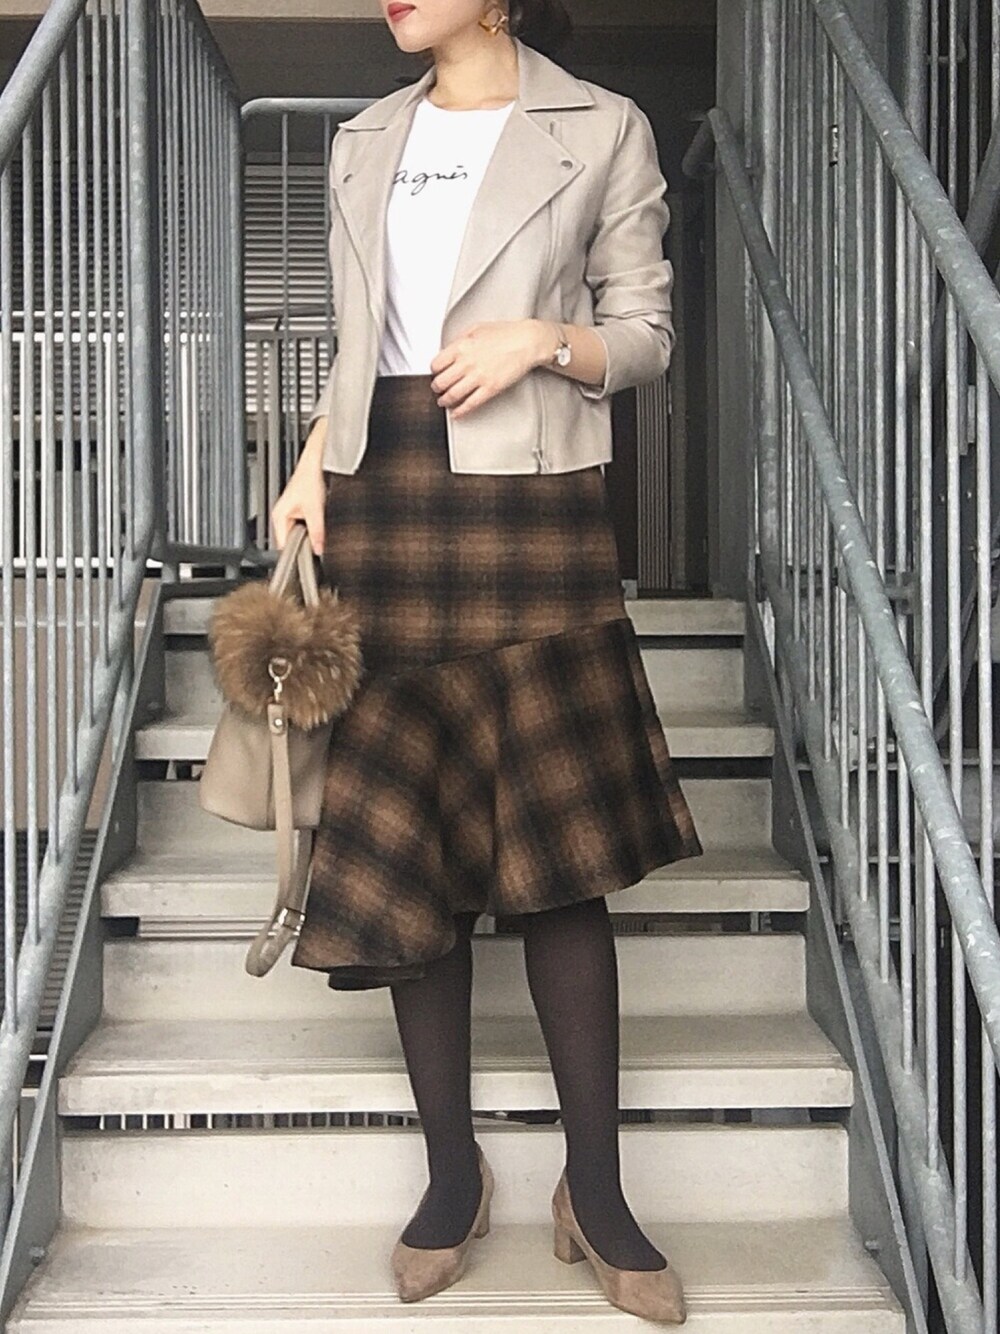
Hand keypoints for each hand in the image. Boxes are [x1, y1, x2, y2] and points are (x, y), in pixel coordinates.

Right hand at [271, 431, 325, 555]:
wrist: (317, 460)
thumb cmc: (310, 477)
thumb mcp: (315, 509)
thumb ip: (317, 531)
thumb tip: (318, 549)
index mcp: (279, 516)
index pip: (283, 546)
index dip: (296, 553)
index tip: (308, 559)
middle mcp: (283, 515)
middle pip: (293, 540)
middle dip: (306, 543)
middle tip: (318, 543)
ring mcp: (292, 512)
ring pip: (301, 533)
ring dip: (311, 534)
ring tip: (320, 527)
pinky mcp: (302, 509)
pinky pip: (307, 525)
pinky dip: (315, 526)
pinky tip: (322, 521)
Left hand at [429, 319, 550, 417]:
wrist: (527, 341)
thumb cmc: (505, 333)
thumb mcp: (476, 328)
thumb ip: (460, 340)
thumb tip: (448, 351)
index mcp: (461, 346)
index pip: (436, 364)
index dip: (434, 371)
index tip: (436, 374)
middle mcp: (467, 363)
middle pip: (441, 382)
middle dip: (436, 388)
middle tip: (437, 389)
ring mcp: (478, 377)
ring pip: (452, 395)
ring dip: (445, 401)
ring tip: (444, 402)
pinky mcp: (490, 389)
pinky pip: (470, 404)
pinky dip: (460, 411)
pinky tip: (457, 413)